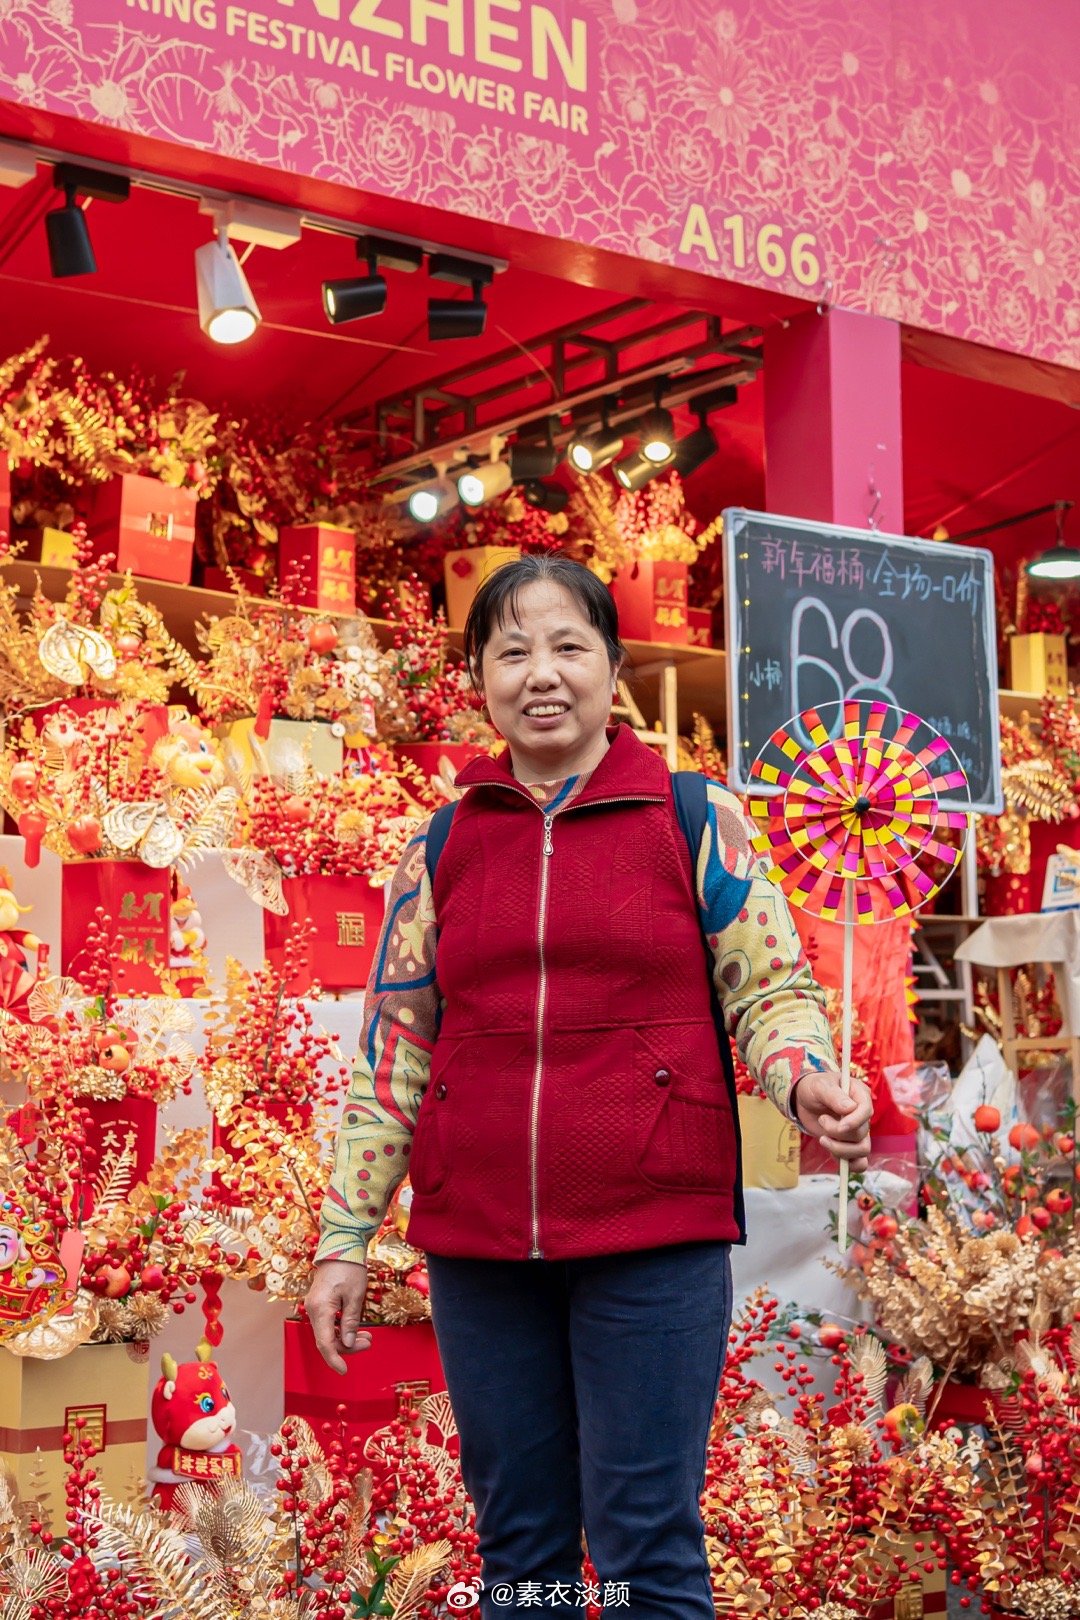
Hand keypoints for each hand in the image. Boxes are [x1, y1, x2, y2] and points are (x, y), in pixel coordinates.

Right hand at [305, 1260, 371, 1374]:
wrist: (341, 1247)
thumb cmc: (350, 1268)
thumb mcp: (355, 1296)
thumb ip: (350, 1322)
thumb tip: (347, 1343)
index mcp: (321, 1309)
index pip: (324, 1343)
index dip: (334, 1359)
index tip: (344, 1371)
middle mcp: (313, 1310)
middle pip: (327, 1340)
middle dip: (347, 1346)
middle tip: (368, 1343)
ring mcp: (315, 1307)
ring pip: (328, 1333)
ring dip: (346, 1338)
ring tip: (367, 1337)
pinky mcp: (320, 1304)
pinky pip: (328, 1324)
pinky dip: (341, 1329)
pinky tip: (357, 1330)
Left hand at [794, 1069, 872, 1170]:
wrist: (804, 1100)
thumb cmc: (814, 1088)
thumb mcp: (820, 1086)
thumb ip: (834, 1095)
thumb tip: (850, 1108)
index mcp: (860, 1095)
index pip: (866, 1112)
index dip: (855, 1121)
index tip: (840, 1126)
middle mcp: (862, 1115)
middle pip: (861, 1133)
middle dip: (838, 1133)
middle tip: (822, 1120)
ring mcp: (857, 1131)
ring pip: (863, 1150)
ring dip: (841, 1149)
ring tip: (822, 1139)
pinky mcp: (849, 1145)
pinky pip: (859, 1162)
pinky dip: (849, 1164)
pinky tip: (833, 1156)